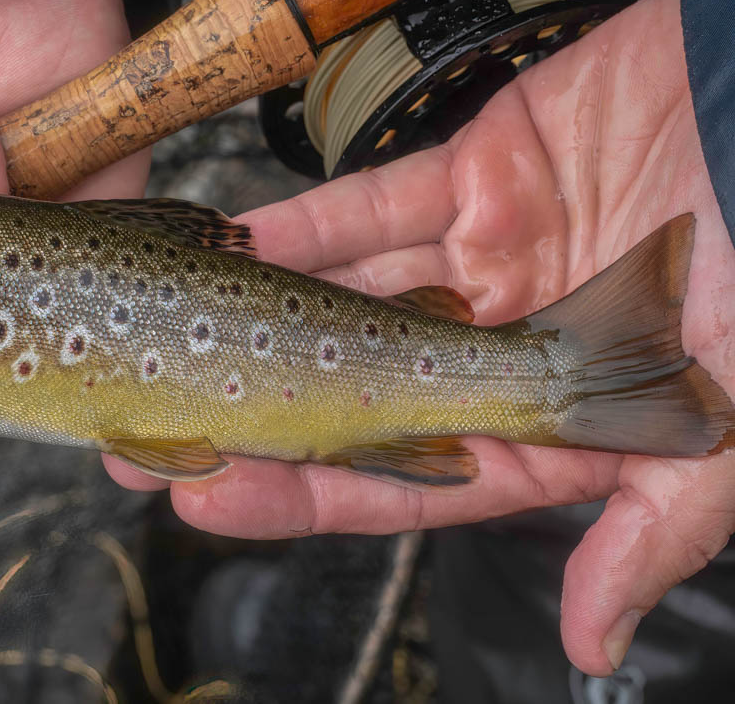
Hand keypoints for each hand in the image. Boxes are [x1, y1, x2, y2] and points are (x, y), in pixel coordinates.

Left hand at [106, 0, 734, 676]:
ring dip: (250, 320)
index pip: (398, 474)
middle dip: (247, 416)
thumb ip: (652, 523)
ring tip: (157, 344)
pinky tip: (231, 245)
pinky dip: (303, 227)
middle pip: (346, 392)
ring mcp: (478, 262)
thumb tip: (591, 639)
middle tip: (142, 439)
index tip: (207, 497)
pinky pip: (369, 208)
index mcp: (544, 420)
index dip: (302, 492)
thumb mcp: (730, 417)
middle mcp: (492, 347)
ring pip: (342, 299)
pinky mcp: (473, 178)